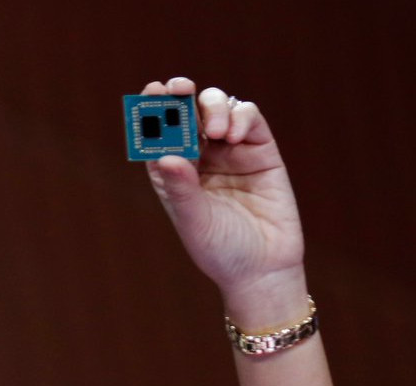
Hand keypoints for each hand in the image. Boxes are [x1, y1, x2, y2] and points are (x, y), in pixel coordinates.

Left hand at [142, 77, 304, 314]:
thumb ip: (181, 189)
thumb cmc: (220, 250)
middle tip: (179, 87)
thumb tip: (164, 156)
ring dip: (212, 106)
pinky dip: (241, 116)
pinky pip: (249, 118)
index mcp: (172, 173)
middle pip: (186, 112)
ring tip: (214, 131)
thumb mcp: (194, 221)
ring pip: (217, 107)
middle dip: (180, 94)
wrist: (263, 269)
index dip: (153, 109)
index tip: (152, 92)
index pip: (158, 133)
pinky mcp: (260, 151)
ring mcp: (230, 151)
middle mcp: (199, 158)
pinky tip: (233, 136)